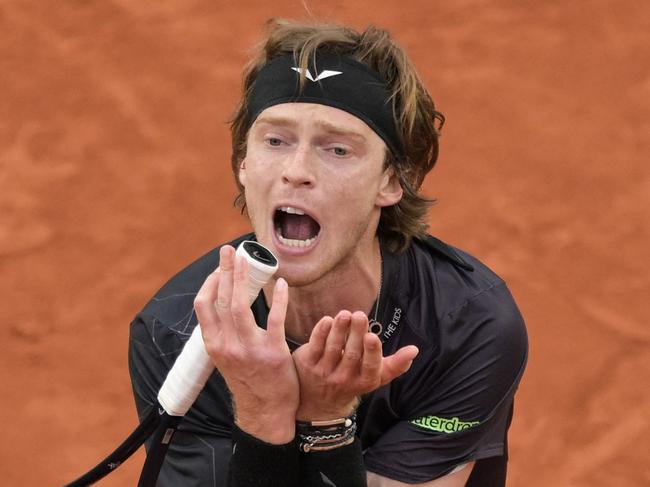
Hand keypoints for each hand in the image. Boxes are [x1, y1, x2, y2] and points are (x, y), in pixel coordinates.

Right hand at [194, 245, 298, 442]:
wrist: (266, 411)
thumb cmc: (248, 381)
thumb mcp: (227, 358)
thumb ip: (224, 334)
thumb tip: (223, 306)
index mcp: (214, 345)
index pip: (203, 306)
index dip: (209, 283)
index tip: (218, 267)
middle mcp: (227, 345)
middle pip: (221, 299)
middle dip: (223, 271)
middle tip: (228, 250)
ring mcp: (249, 348)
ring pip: (241, 305)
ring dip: (243, 278)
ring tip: (248, 259)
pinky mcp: (273, 352)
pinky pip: (275, 318)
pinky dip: (278, 298)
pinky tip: (281, 284)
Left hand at [292, 310, 418, 420]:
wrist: (320, 403)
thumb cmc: (354, 382)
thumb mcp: (376, 377)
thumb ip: (396, 364)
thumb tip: (414, 349)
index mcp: (364, 381)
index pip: (370, 368)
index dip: (371, 352)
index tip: (372, 336)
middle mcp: (344, 379)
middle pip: (351, 354)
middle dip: (355, 333)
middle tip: (359, 314)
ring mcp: (324, 372)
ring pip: (332, 348)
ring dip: (339, 329)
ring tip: (345, 314)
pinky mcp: (308, 364)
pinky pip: (315, 346)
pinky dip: (321, 332)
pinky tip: (328, 320)